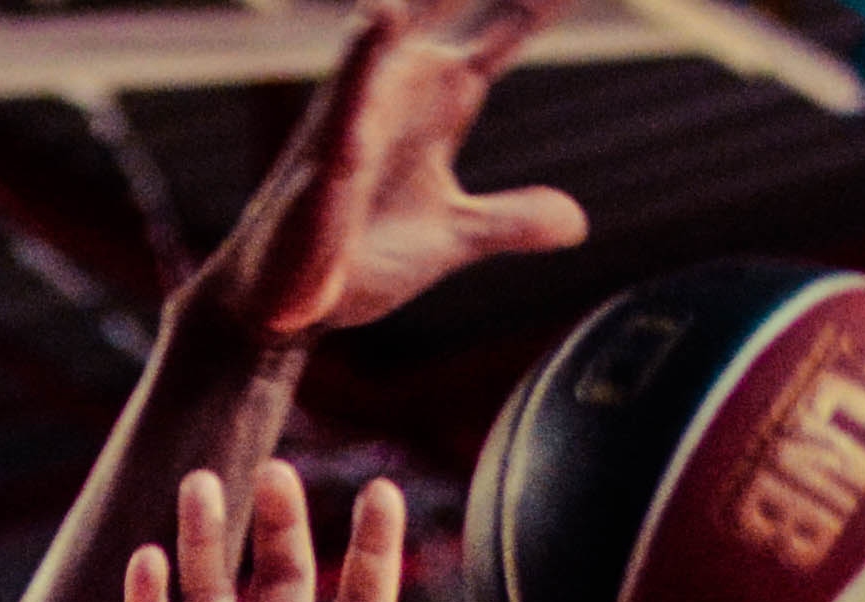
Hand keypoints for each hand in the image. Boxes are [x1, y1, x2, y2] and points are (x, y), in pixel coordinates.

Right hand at [201, 0, 588, 339]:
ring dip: (410, 3)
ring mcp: (360, 110)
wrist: (288, 307)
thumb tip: (577, 223)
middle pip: (448, 1)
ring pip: (392, 26)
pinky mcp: (327, 155)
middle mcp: (401, 85)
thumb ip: (514, 219)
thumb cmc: (360, 260)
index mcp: (440, 97)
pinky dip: (363, 61)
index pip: (504, 28)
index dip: (541, 0)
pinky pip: (347, 99)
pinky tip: (380, 16)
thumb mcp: (456, 238)